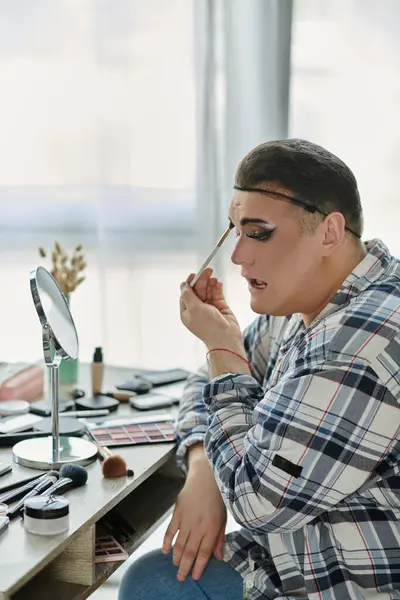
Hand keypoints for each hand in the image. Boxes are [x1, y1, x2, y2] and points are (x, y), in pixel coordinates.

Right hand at [162, 449, 226, 581]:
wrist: (206, 476)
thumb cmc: (217, 497)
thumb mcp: (223, 518)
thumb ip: (219, 538)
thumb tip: (218, 557)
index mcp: (212, 527)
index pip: (204, 551)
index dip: (199, 566)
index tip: (195, 577)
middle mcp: (199, 524)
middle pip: (190, 550)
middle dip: (185, 567)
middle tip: (181, 578)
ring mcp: (186, 518)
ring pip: (179, 543)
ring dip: (177, 557)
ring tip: (175, 566)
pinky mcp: (177, 511)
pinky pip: (170, 530)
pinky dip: (166, 541)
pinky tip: (165, 551)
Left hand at [180, 268, 241, 348]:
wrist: (225, 338)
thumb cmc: (207, 326)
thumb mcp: (193, 308)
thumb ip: (188, 295)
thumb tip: (183, 285)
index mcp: (187, 312)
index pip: (186, 294)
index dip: (189, 283)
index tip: (194, 274)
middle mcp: (197, 309)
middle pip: (198, 290)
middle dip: (202, 280)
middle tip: (208, 270)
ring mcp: (209, 308)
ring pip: (208, 291)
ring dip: (210, 283)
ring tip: (214, 278)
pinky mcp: (220, 307)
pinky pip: (217, 294)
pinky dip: (217, 288)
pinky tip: (218, 284)